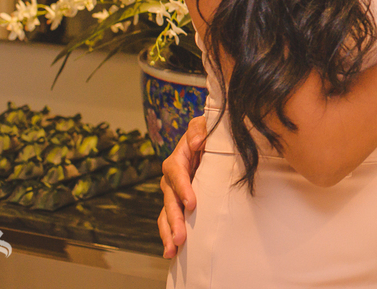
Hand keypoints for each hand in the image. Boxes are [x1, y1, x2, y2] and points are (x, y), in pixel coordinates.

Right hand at [157, 114, 207, 257]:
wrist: (210, 139)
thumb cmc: (208, 131)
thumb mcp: (205, 123)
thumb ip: (199, 128)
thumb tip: (196, 141)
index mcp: (177, 158)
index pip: (176, 173)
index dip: (182, 188)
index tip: (192, 203)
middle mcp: (172, 178)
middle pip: (169, 199)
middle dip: (174, 219)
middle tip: (180, 237)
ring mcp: (174, 192)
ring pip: (166, 213)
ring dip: (169, 232)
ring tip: (173, 250)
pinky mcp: (180, 203)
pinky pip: (171, 220)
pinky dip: (170, 234)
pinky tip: (173, 253)